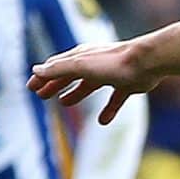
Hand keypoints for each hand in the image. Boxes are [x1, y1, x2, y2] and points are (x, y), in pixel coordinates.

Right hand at [28, 35, 158, 124]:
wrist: (148, 62)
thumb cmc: (113, 62)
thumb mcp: (80, 66)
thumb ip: (59, 69)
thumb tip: (36, 70)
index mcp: (81, 57)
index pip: (56, 66)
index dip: (42, 76)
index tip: (31, 86)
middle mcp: (94, 64)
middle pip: (69, 75)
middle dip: (54, 84)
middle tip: (41, 96)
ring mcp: (111, 74)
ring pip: (89, 86)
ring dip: (75, 94)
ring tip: (64, 103)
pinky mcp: (127, 85)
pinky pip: (114, 100)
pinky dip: (108, 110)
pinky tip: (103, 121)